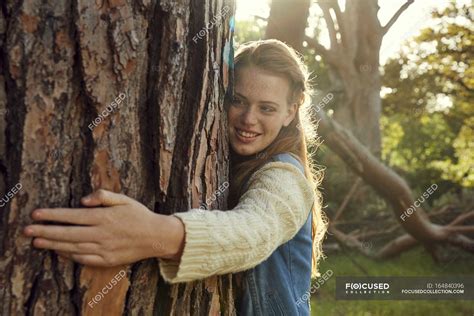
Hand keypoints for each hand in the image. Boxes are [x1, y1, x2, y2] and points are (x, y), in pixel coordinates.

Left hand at [23, 189, 184, 266]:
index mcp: (104, 217)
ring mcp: (103, 249)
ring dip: (52, 245)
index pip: (72, 215)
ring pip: (72, 247)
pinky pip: (83, 259)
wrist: (156, 236)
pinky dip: (69, 256)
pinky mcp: (107, 260)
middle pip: (67, 233)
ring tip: (36, 242)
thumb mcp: (124, 199)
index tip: (36, 214)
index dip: (52, 215)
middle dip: (45, 232)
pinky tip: (59, 252)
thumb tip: (83, 200)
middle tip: (26, 231)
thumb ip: (103, 196)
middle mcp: (101, 234)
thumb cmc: (139, 215)